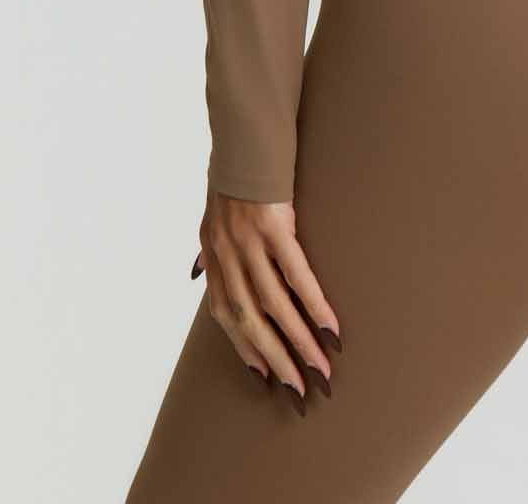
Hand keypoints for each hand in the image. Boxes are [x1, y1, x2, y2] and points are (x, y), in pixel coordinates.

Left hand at [192, 193, 340, 404]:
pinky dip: (313, 304)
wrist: (243, 136)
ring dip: (298, 342)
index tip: (264, 376)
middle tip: (299, 390)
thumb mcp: (210, 217)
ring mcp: (248, 244)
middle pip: (250, 321)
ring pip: (274, 306)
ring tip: (320, 367)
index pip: (224, 316)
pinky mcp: (274, 227)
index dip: (243, 347)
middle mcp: (226, 256)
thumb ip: (209, 251)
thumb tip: (198, 277)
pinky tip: (329, 326)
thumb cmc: (232, 176)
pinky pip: (295, 275)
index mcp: (212, 257)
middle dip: (275, 359)